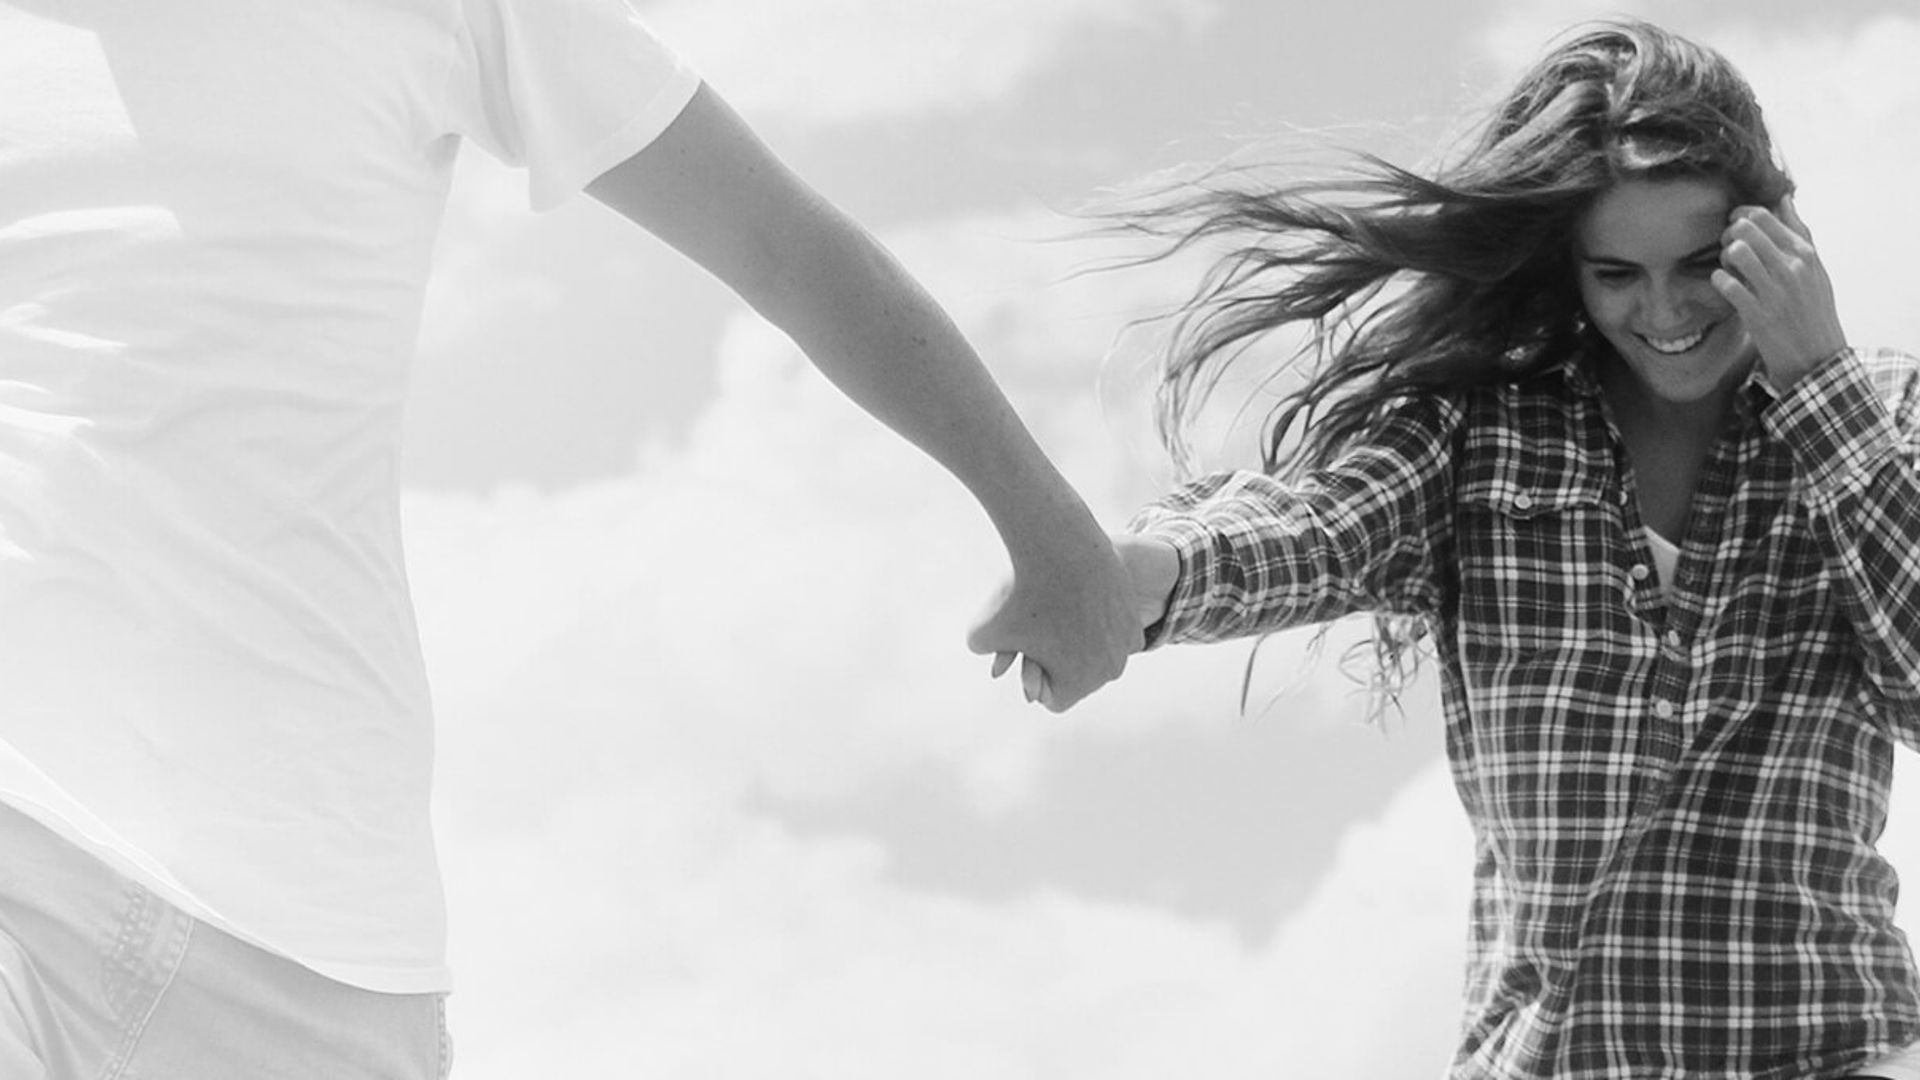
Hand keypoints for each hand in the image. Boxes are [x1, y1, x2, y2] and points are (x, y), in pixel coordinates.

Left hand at [967, 537, 1138, 712]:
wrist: (1063, 546)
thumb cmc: (1020, 592)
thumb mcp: (982, 629)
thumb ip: (982, 650)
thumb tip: (992, 661)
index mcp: (1076, 685)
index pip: (1051, 698)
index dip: (1033, 674)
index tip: (1023, 646)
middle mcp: (1108, 672)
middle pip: (1075, 675)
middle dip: (1058, 657)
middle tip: (1041, 625)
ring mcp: (1126, 645)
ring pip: (1095, 652)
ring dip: (1078, 639)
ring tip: (1057, 611)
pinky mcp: (1133, 618)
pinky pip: (1110, 632)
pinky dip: (1096, 619)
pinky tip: (1077, 599)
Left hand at [1712, 195, 1846, 388]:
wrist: (1818, 357)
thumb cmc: (1813, 310)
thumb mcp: (1815, 268)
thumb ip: (1798, 232)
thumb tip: (1784, 198)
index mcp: (1805, 254)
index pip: (1765, 215)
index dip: (1741, 215)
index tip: (1735, 225)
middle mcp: (1792, 268)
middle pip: (1746, 228)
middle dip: (1729, 233)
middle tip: (1728, 246)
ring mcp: (1775, 291)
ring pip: (1736, 251)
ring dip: (1724, 257)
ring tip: (1728, 267)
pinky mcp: (1757, 314)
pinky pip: (1726, 284)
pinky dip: (1719, 281)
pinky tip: (1724, 285)